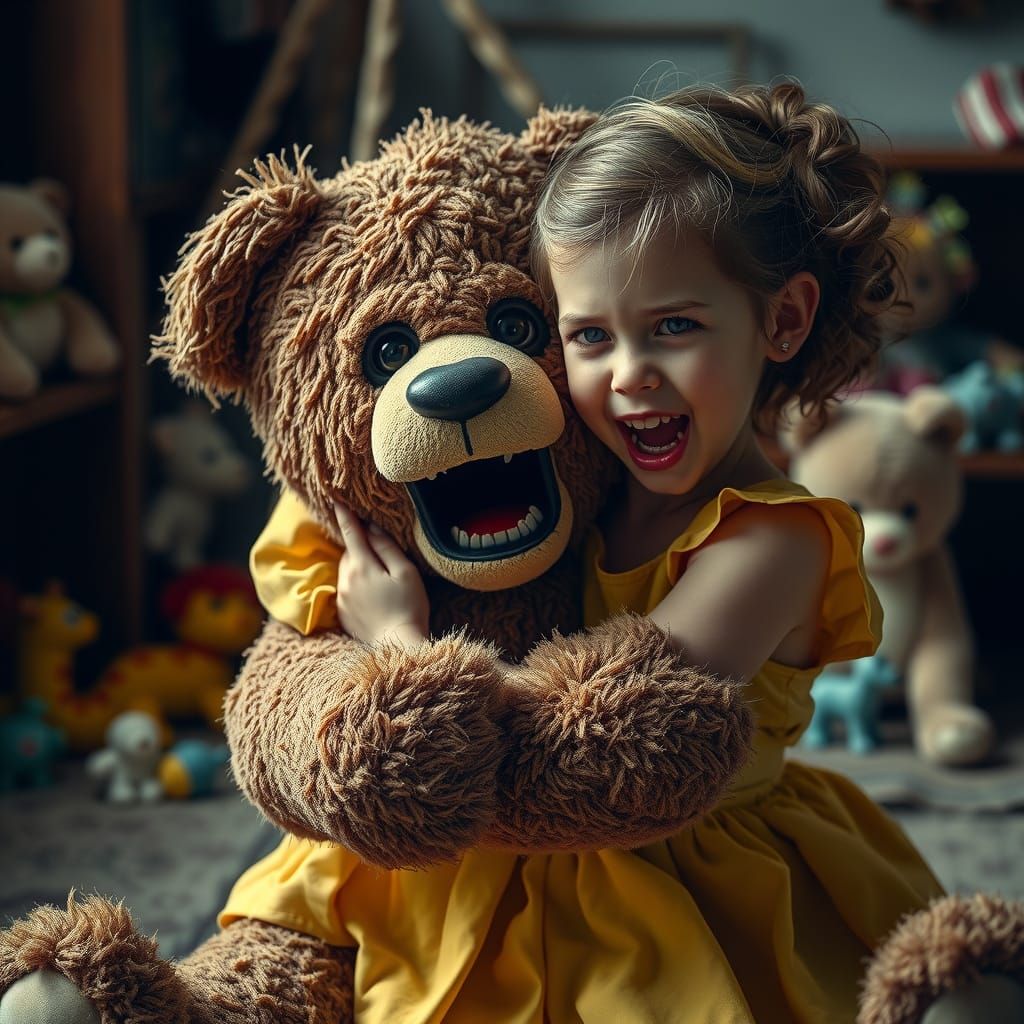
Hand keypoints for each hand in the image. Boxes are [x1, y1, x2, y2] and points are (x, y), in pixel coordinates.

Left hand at [334, 504, 429, 646]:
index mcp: (362, 566)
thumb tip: (372, 527)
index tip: (336, 500)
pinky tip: (374, 595)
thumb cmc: (409, 606)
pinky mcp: (342, 613)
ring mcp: (342, 598)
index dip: (344, 515)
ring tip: (379, 576)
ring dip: (357, 566)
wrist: (397, 646)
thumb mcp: (405, 572)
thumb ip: (387, 548)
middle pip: (349, 553)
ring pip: (346, 571)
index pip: (351, 533)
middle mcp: (346, 580)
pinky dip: (356, 584)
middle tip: (377, 549)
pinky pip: (346, 589)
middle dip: (359, 546)